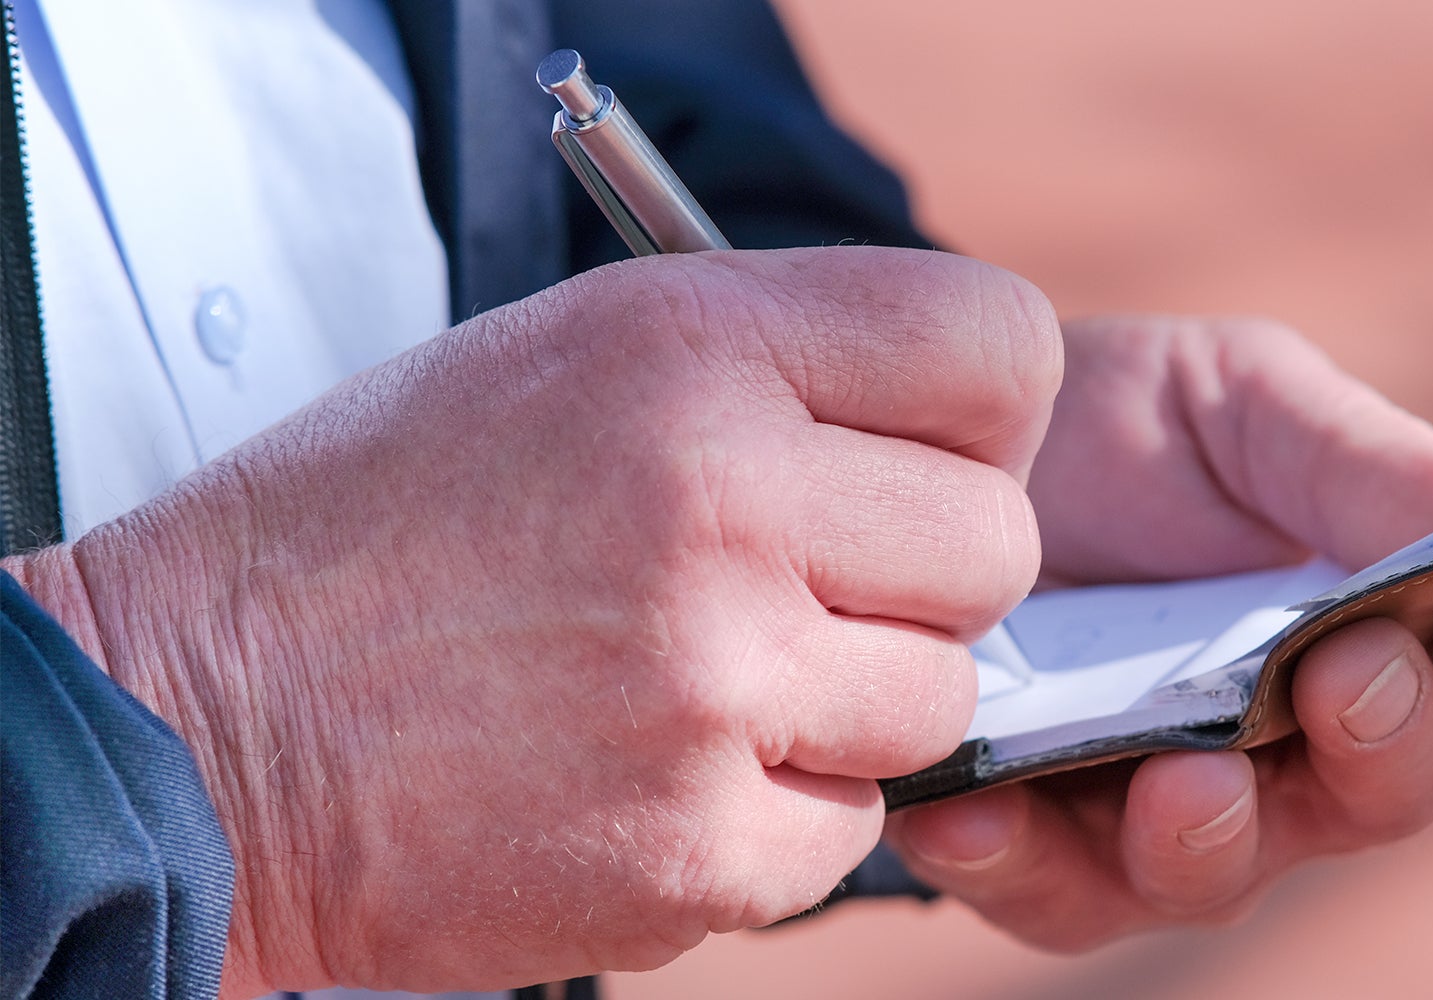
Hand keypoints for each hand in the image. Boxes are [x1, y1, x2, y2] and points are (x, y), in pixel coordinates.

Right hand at [10, 248, 1060, 993]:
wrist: (201, 724)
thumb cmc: (386, 525)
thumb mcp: (570, 357)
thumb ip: (779, 368)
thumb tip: (956, 434)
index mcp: (694, 349)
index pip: (998, 349)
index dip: (978, 418)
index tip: (920, 459)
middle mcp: (723, 503)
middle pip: (996, 548)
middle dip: (921, 579)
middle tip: (806, 586)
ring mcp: (714, 688)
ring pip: (941, 702)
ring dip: (850, 706)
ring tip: (708, 682)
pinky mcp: (695, 848)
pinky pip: (852, 831)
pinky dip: (779, 815)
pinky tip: (659, 772)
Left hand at [884, 315, 1432, 947]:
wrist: (930, 460)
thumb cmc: (1119, 432)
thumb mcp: (1235, 401)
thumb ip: (1355, 460)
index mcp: (1393, 620)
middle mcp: (1306, 741)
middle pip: (1397, 784)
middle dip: (1392, 736)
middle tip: (1353, 669)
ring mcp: (1178, 810)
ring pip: (1232, 868)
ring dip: (1219, 831)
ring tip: (1187, 780)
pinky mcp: (1044, 853)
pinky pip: (1046, 888)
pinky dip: (1011, 856)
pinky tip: (973, 812)